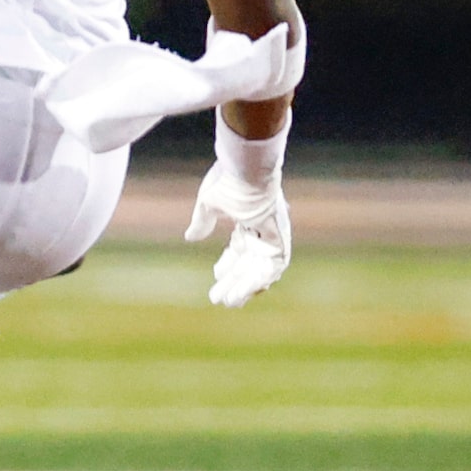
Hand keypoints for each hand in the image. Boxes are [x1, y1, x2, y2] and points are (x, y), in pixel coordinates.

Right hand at [186, 154, 289, 307]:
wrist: (246, 168)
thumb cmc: (228, 179)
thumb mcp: (208, 204)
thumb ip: (202, 222)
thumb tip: (191, 237)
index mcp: (248, 220)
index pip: (240, 249)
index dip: (228, 265)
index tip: (215, 277)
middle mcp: (264, 230)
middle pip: (250, 263)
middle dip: (234, 282)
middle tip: (219, 299)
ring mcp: (273, 235)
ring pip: (261, 269)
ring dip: (245, 287)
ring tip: (228, 302)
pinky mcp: (279, 239)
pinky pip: (272, 267)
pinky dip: (258, 280)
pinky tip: (244, 292)